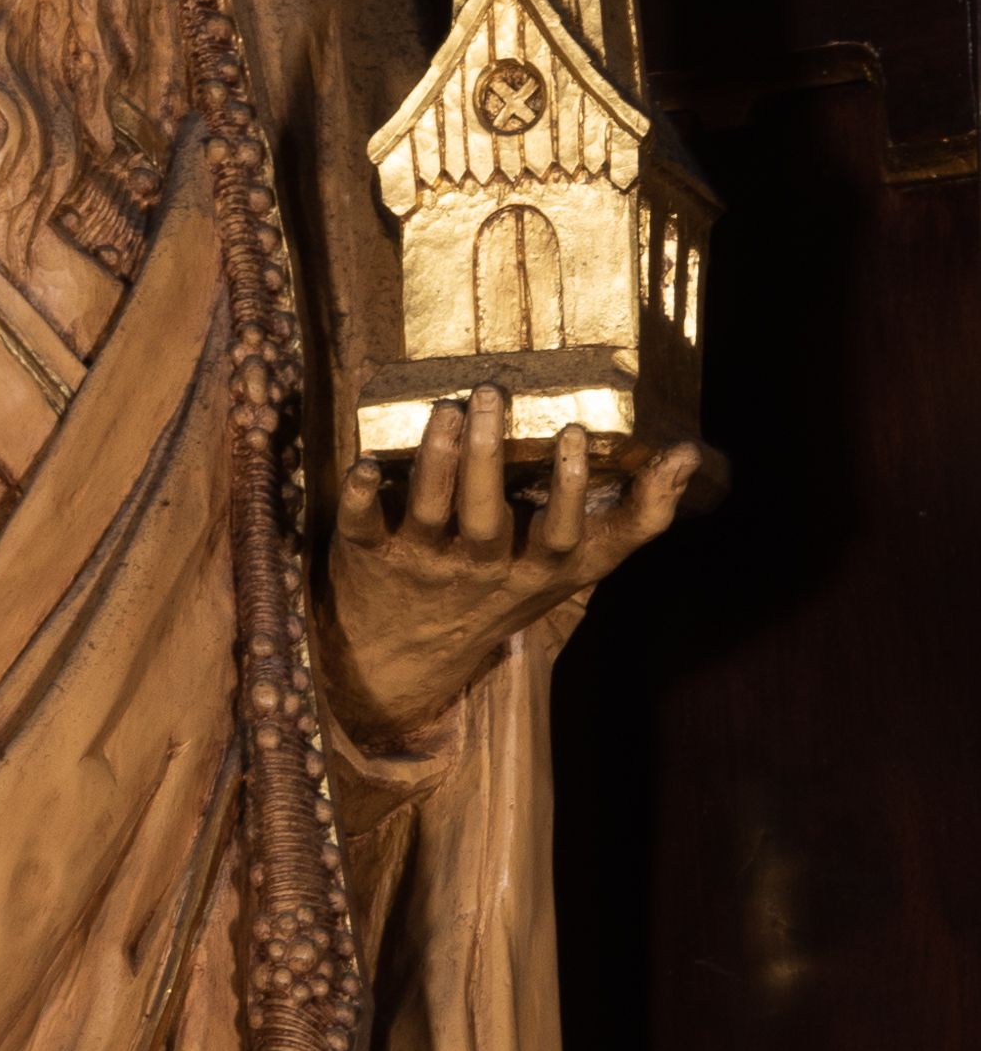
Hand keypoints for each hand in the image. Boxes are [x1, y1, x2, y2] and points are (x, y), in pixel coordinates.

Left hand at [319, 387, 700, 750]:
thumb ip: (637, 518)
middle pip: (484, 519)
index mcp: (532, 570)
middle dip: (485, 458)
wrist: (411, 655)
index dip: (567, 492)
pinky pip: (363, 528)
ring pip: (427, 513)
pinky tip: (363, 466)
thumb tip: (689, 455)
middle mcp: (477, 568)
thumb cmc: (507, 589)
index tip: (574, 434)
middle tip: (488, 395)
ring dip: (433, 461)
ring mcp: (422, 564)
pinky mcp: (370, 557)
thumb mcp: (577, 567)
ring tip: (443, 409)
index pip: (557, 537)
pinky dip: (360, 499)